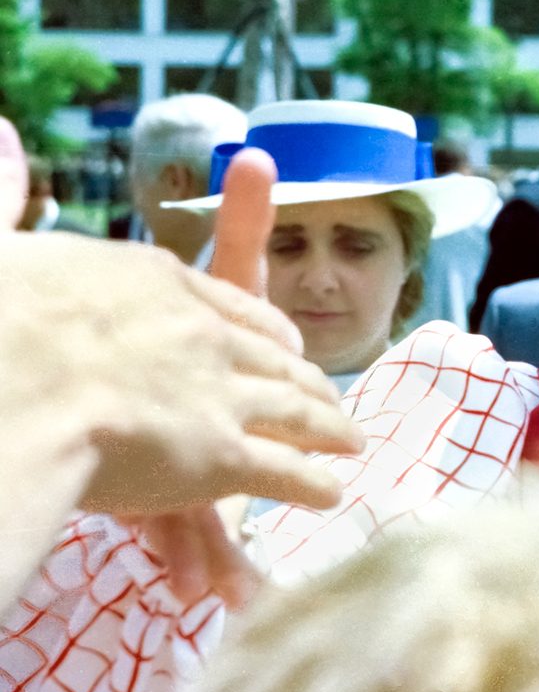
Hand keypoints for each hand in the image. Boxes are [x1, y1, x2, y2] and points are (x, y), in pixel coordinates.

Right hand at [0, 150, 357, 607]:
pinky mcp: (223, 457)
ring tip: (350, 442)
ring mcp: (223, 395)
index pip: (229, 299)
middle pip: (272, 357)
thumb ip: (6, 200)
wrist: (11, 389)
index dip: (261, 325)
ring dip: (325, 427)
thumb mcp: (8, 256)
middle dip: (306, 379)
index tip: (285, 341)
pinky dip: (310, 483)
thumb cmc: (0, 321)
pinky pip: (282, 471)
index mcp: (157, 281)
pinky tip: (329, 491)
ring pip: (292, 410)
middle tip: (329, 398)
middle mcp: (205, 333)